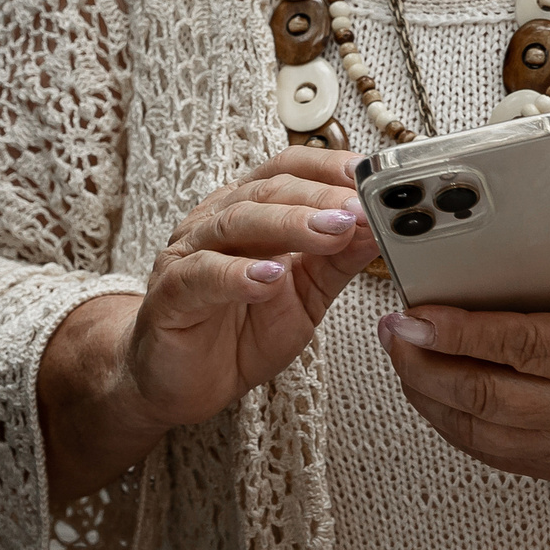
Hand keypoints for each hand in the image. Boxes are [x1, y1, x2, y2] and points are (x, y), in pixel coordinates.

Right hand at [121, 146, 381, 430]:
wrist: (182, 382)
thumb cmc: (240, 332)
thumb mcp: (305, 296)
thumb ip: (336, 262)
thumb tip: (380, 228)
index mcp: (249, 214)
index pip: (285, 171)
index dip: (325, 167)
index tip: (367, 174)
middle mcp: (216, 222)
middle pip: (265, 192)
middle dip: (317, 198)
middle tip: (358, 208)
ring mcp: (188, 254)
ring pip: (236, 223)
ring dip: (288, 225)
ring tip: (330, 231)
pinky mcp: (170, 293)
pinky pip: (202, 275)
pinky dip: (237, 274)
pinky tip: (269, 277)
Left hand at [380, 206, 549, 499]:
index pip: (527, 347)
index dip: (463, 331)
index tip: (416, 311)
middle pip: (488, 395)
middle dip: (425, 362)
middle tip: (391, 328)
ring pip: (481, 431)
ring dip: (428, 394)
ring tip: (399, 354)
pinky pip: (496, 453)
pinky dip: (454, 425)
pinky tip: (431, 393)